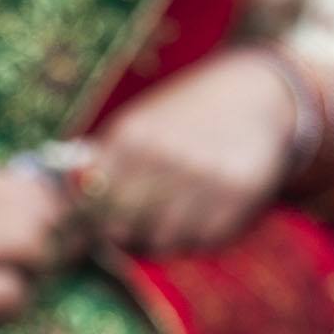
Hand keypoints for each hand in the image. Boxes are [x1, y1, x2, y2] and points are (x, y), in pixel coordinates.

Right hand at [0, 168, 75, 333]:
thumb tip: (37, 208)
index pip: (34, 182)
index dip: (50, 210)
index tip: (45, 232)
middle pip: (43, 211)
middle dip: (51, 239)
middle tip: (37, 264)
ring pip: (37, 246)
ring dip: (35, 270)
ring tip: (11, 282)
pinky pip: (15, 292)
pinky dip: (12, 304)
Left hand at [84, 49, 298, 253]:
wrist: (258, 92)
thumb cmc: (187, 113)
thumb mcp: (141, 124)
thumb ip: (107, 163)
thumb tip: (75, 205)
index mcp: (132, 138)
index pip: (97, 207)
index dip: (98, 221)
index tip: (107, 221)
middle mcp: (165, 158)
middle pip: (127, 229)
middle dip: (131, 232)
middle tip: (143, 222)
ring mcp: (203, 177)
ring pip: (166, 240)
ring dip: (167, 235)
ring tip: (178, 212)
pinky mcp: (238, 194)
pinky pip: (205, 240)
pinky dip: (202, 233)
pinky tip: (207, 208)